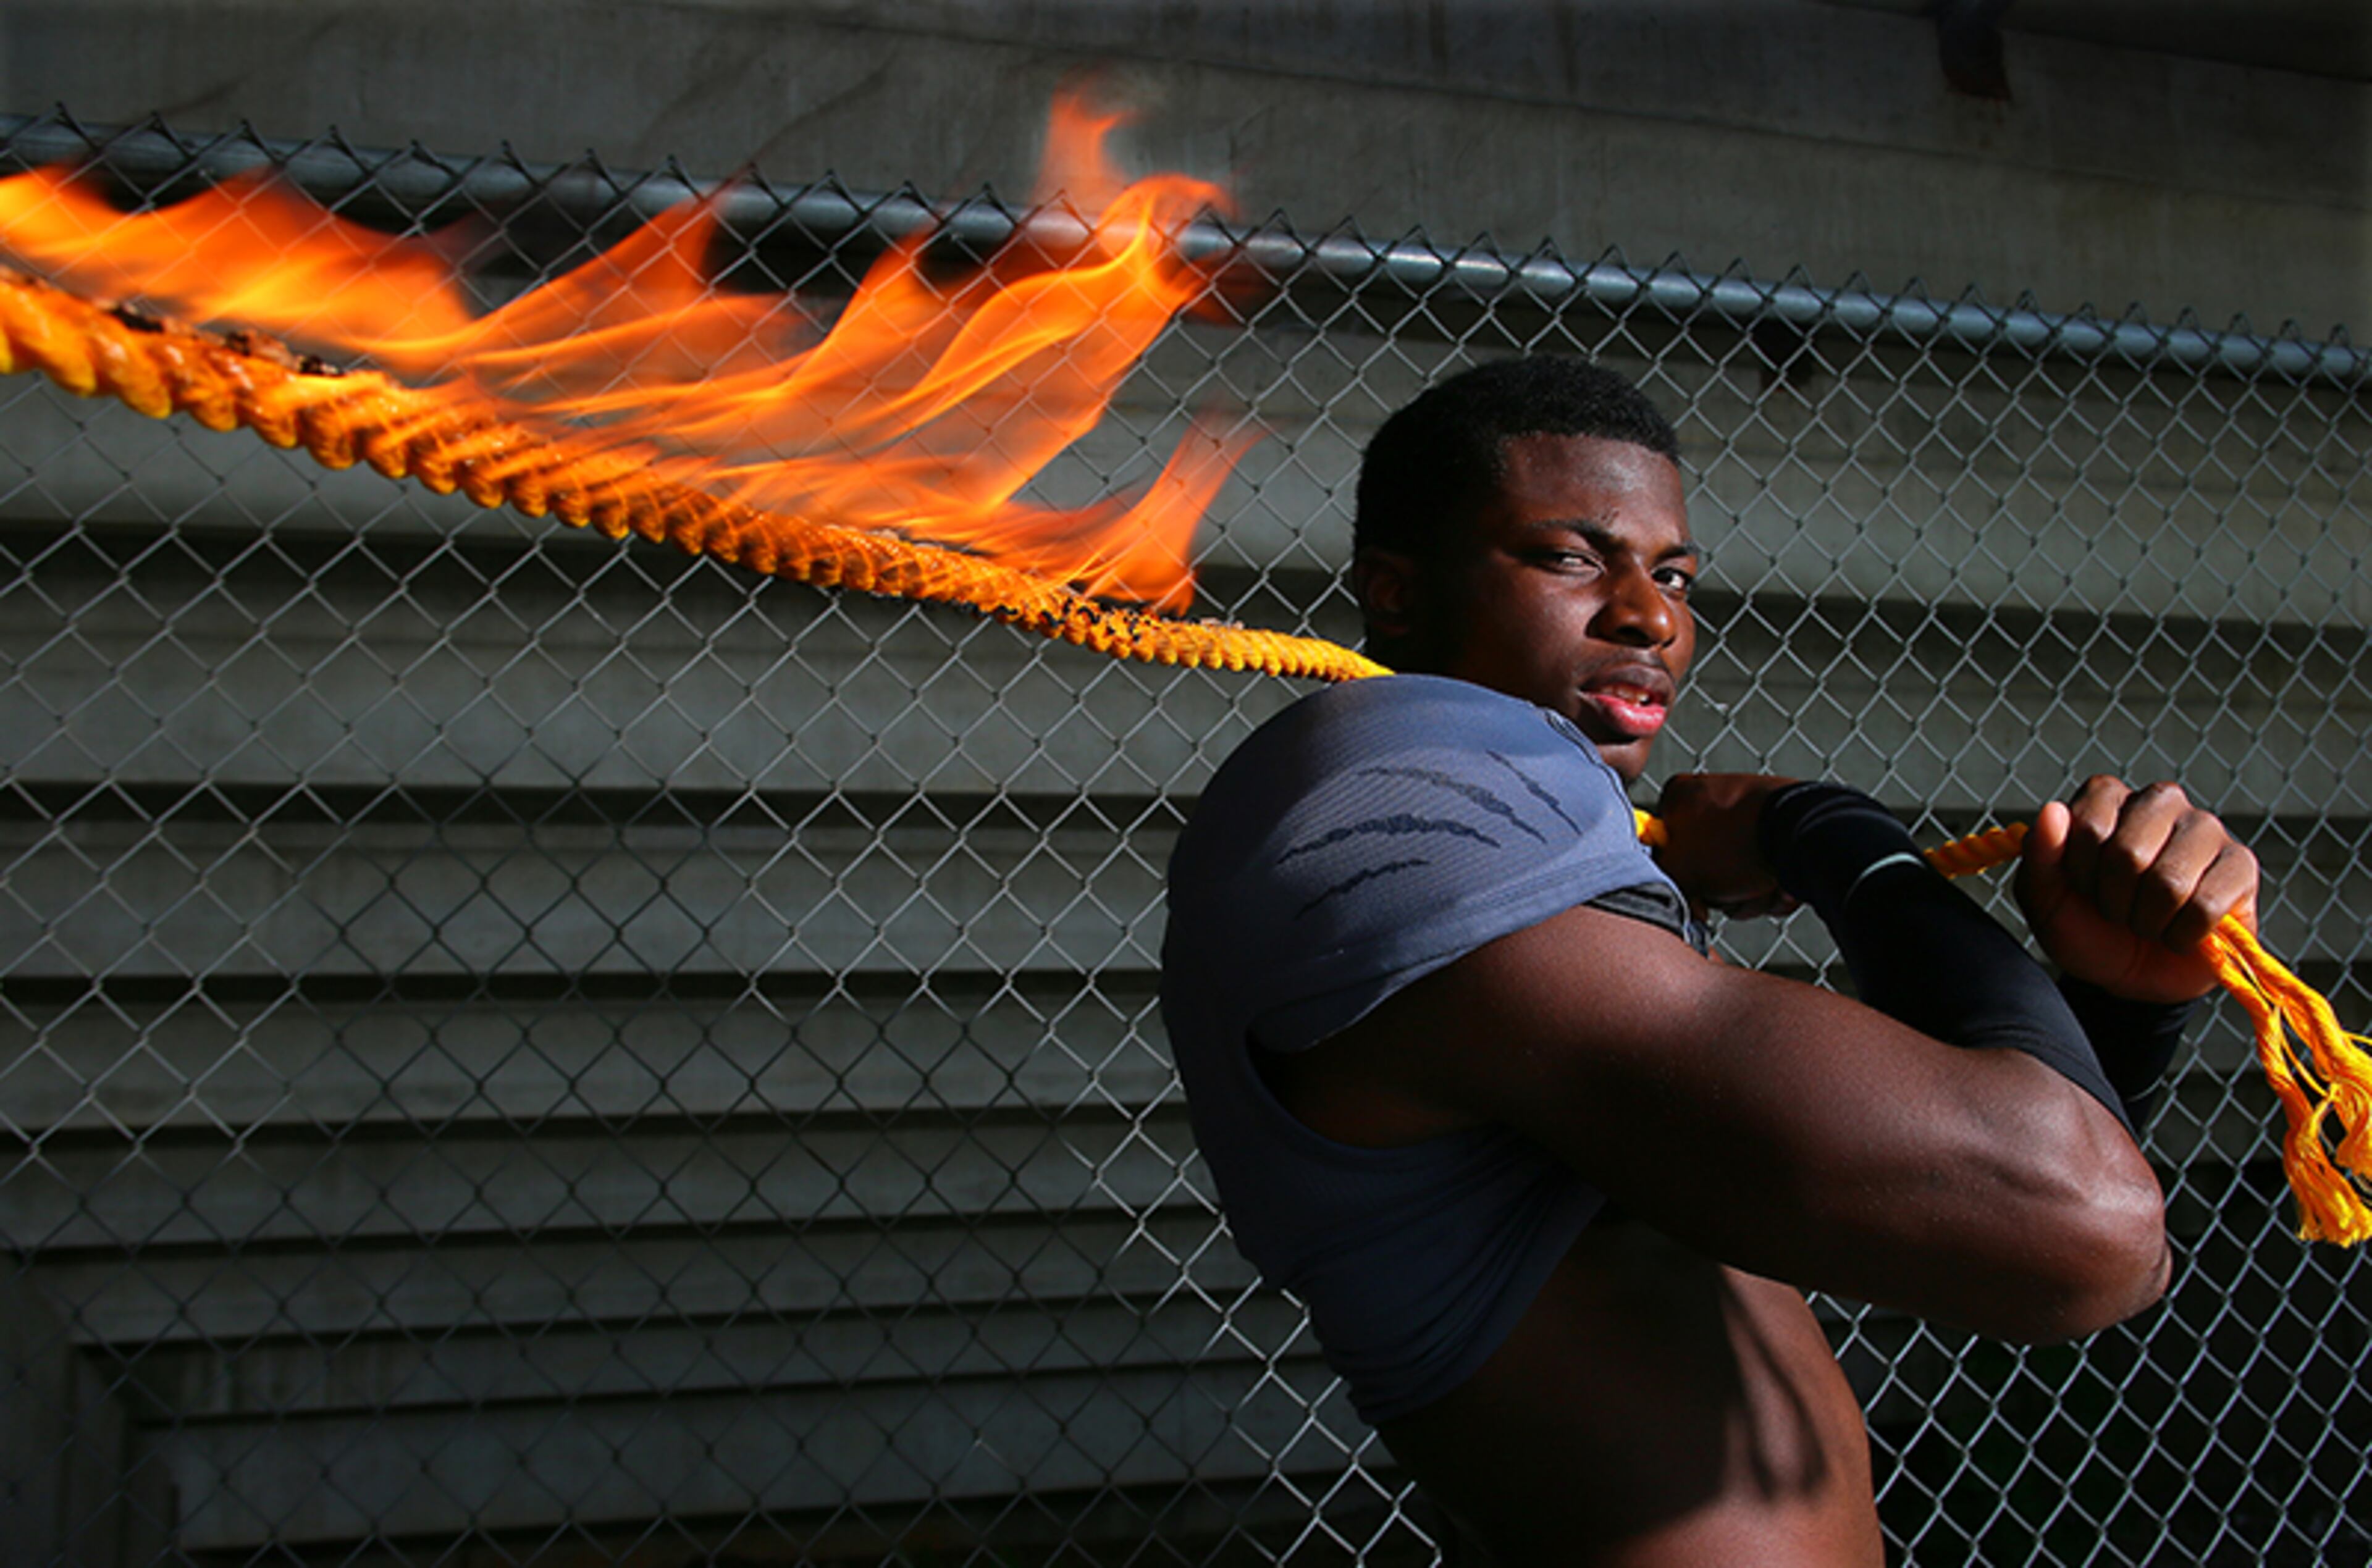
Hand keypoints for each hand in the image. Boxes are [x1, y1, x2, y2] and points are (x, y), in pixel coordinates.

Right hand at [1650, 773, 1800, 919]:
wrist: (1802, 834)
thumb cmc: (1737, 842)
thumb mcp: (1680, 867)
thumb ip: (1662, 876)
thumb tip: (1673, 890)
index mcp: (1682, 794)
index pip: (1663, 843)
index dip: (1677, 872)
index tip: (1691, 886)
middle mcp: (1715, 795)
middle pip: (1704, 863)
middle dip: (1721, 890)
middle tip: (1731, 891)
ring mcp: (1750, 810)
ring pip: (1737, 871)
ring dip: (1749, 893)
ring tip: (1761, 886)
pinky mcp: (1781, 825)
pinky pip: (1765, 866)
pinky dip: (1772, 883)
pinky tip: (1781, 882)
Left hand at [2014, 776, 2259, 1003]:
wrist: (2129, 976)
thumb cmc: (2087, 928)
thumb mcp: (2045, 901)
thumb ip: (2040, 857)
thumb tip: (2053, 811)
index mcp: (2107, 797)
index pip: (2087, 824)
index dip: (2080, 873)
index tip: (2082, 888)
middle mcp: (2160, 800)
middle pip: (2128, 853)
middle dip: (2114, 901)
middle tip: (2118, 910)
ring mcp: (2205, 829)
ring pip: (2169, 881)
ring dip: (2148, 920)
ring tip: (2148, 921)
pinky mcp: (2240, 865)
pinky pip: (2207, 905)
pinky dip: (2183, 934)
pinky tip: (2180, 932)